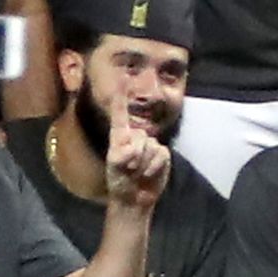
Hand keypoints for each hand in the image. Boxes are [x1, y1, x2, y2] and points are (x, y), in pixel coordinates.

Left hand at [104, 95, 169, 211]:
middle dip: (136, 154)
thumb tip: (137, 147)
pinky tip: (149, 174)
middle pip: (140, 135)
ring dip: (145, 163)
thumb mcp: (114, 166)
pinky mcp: (163, 154)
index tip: (123, 78)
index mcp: (120, 136)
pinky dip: (155, 167)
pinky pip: (161, 155)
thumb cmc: (119, 181)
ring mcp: (150, 145)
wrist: (134, 198)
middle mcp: (136, 136)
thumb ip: (123, 153)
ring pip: (152, 146)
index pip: (121, 113)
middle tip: (130, 169)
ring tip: (138, 172)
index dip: (122, 96)